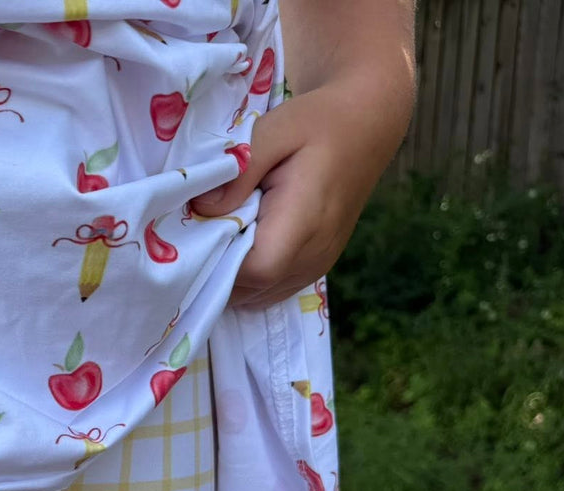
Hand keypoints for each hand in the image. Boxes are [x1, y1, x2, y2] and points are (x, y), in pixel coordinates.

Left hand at [190, 76, 410, 308]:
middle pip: (251, 290)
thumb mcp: (275, 131)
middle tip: (199, 233)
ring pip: (259, 295)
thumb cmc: (319, 122)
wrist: (366, 123)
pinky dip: (249, 278)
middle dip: (217, 270)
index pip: (255, 271)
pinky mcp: (316, 265)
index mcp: (305, 221)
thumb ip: (238, 172)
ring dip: (231, 276)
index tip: (196, 234)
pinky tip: (239, 245)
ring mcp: (318, 264)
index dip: (218, 263)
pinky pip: (273, 289)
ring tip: (219, 236)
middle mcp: (315, 253)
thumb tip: (201, 209)